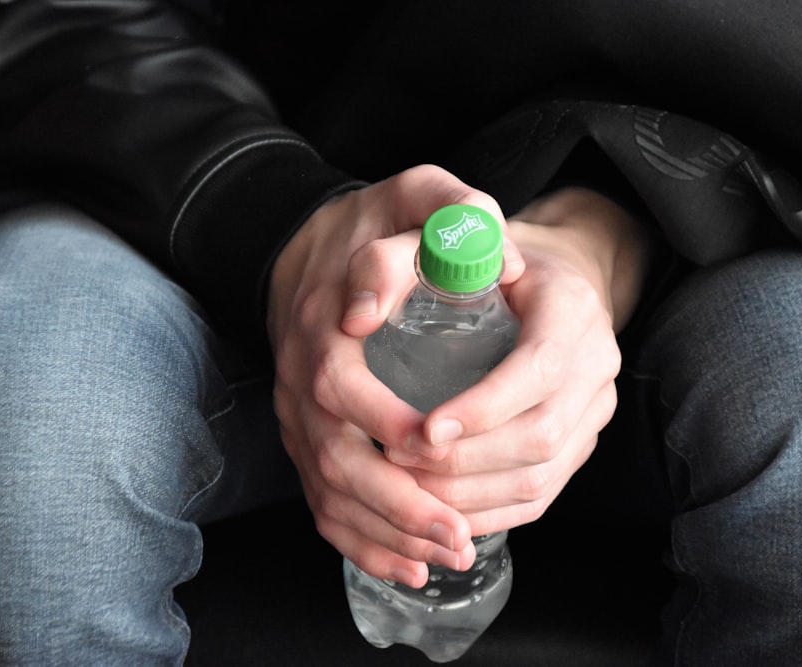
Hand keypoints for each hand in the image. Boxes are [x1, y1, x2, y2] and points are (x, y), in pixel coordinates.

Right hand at [267, 165, 522, 586]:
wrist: (311, 249)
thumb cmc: (371, 227)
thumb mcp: (411, 194)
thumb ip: (452, 210)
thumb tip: (502, 261)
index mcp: (321, 328)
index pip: (341, 385)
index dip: (386, 420)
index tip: (437, 443)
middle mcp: (300, 383)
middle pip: (333, 459)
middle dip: (397, 502)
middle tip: (458, 532)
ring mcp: (299, 419)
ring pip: (330, 494)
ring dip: (389, 534)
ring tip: (450, 554)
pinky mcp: (308, 443)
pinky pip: (323, 506)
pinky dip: (364, 544)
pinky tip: (409, 566)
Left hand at [353, 187, 653, 534]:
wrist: (548, 283)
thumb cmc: (491, 261)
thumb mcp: (459, 242)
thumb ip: (412, 259)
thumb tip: (356, 318)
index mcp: (573, 308)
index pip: (538, 369)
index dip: (482, 407)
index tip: (424, 428)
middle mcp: (596, 365)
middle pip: (540, 436)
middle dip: (464, 461)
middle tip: (399, 458)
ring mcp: (593, 413)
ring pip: (539, 477)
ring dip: (468, 494)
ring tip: (407, 487)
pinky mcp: (579, 447)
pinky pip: (539, 498)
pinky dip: (485, 513)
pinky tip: (438, 509)